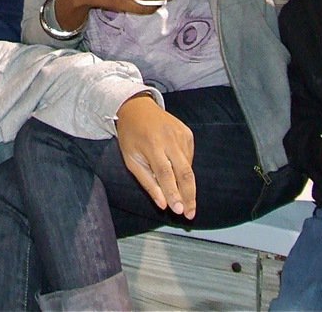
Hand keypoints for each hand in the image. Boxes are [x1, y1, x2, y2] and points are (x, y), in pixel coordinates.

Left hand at [116, 94, 195, 218]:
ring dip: (187, 185)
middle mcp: (169, 139)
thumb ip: (148, 182)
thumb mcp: (131, 159)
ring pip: (189, 167)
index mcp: (152, 145)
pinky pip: (190, 157)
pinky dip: (185, 169)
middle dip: (189, 196)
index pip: (166, 174)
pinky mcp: (188, 132)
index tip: (179, 211)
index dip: (173, 194)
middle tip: (190, 214)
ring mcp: (181, 134)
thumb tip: (163, 203)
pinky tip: (177, 171)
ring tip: (182, 197)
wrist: (137, 107)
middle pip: (185, 172)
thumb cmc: (131, 135)